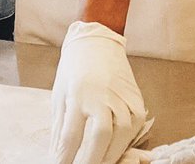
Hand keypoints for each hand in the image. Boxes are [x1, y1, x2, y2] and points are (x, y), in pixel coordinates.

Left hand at [52, 21, 146, 163]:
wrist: (97, 43)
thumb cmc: (74, 69)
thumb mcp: (60, 95)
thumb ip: (60, 128)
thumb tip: (57, 156)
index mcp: (78, 95)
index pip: (71, 137)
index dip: (65, 158)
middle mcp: (102, 96)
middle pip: (98, 139)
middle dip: (89, 161)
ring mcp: (122, 99)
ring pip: (120, 138)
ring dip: (108, 156)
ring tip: (97, 163)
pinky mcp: (137, 102)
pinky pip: (132, 130)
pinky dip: (123, 144)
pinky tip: (112, 149)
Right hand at [145, 112, 194, 163]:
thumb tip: (194, 160)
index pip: (181, 157)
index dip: (166, 160)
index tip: (152, 162)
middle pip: (179, 150)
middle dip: (163, 155)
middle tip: (147, 159)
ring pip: (185, 147)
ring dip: (170, 151)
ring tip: (158, 154)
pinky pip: (193, 147)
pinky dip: (182, 149)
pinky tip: (183, 149)